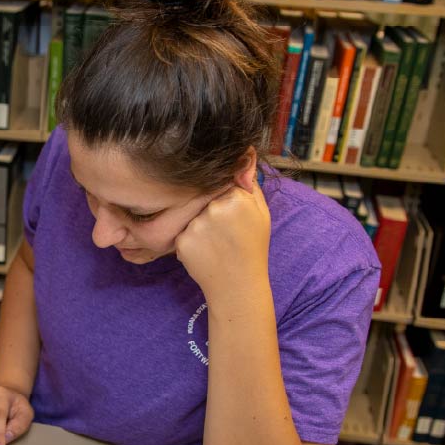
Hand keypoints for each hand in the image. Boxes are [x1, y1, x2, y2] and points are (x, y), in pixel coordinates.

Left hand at [174, 181, 270, 300]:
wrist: (238, 285)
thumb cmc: (252, 247)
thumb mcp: (261, 213)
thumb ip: (250, 184)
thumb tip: (242, 158)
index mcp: (237, 198)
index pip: (222, 184)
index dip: (226, 200)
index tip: (232, 216)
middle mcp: (215, 208)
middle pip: (205, 198)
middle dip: (211, 212)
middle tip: (223, 233)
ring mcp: (197, 225)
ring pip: (192, 215)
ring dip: (200, 226)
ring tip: (215, 244)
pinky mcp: (182, 241)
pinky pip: (182, 231)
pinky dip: (191, 240)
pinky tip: (205, 252)